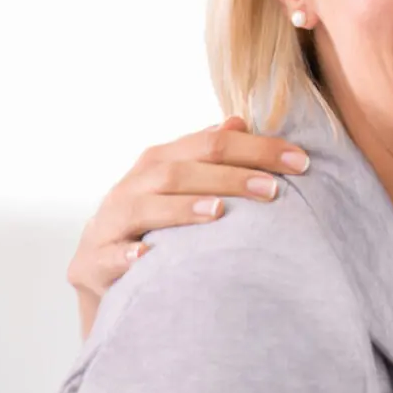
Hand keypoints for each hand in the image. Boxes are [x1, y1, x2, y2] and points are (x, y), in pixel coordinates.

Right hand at [69, 116, 309, 335]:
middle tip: (272, 189)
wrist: (103, 272)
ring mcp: (108, 223)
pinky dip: (127, 255)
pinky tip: (148, 256)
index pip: (210, 144)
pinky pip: (109, 257)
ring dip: (181, 209)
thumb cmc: (158, 222)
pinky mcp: (92, 262)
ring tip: (219, 211)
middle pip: (178, 171)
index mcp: (158, 163)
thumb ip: (208, 156)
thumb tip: (238, 121)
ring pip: (142, 208)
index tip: (301, 161)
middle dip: (228, 177)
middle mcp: (132, 186)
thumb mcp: (182, 186)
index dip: (256, 148)